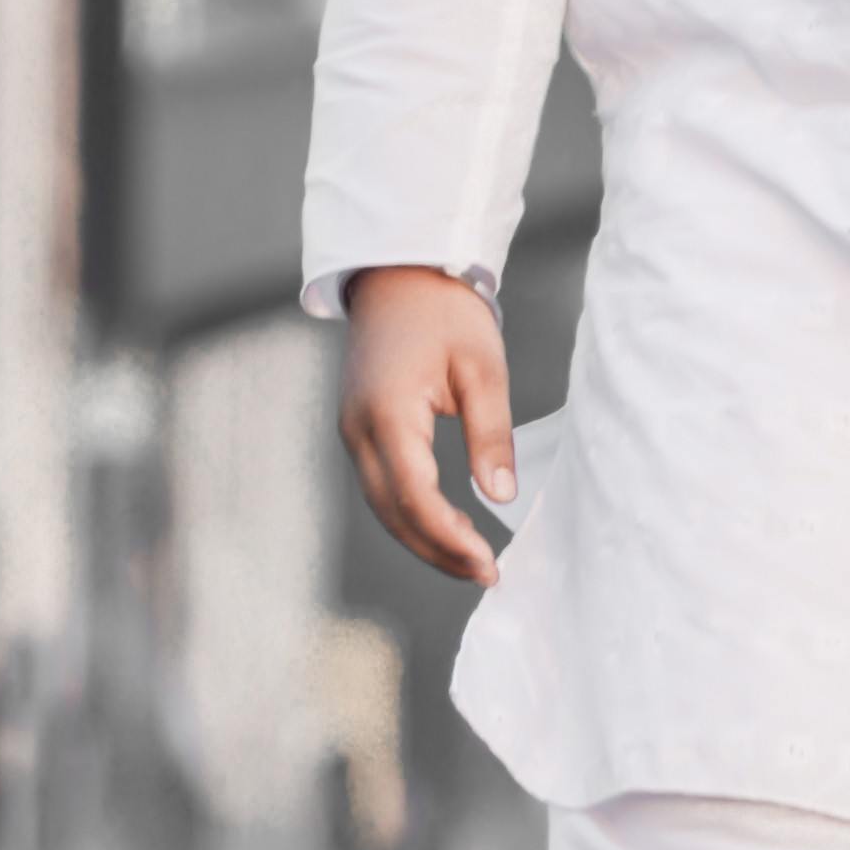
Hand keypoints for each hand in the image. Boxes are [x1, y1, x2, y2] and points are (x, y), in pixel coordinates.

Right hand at [338, 266, 517, 584]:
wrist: (400, 273)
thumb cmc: (445, 312)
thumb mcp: (483, 369)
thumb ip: (490, 435)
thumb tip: (499, 496)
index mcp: (386, 413)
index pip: (415, 496)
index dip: (450, 538)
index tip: (487, 564)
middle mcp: (357, 429)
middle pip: (393, 512)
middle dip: (437, 551)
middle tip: (485, 575)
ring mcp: (351, 431)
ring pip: (383, 506)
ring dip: (423, 539)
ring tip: (471, 562)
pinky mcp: (357, 429)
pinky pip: (381, 486)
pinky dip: (411, 514)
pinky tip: (446, 526)